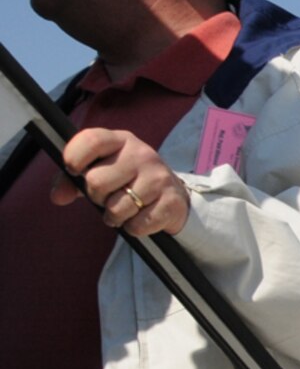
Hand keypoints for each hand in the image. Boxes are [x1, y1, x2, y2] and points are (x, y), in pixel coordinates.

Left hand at [53, 128, 189, 236]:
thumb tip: (57, 197)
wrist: (173, 197)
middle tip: (106, 198)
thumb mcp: (101, 171)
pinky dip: (133, 228)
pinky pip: (137, 224)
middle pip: (97, 181)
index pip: (91, 140)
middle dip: (96, 197)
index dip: (74, 157)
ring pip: (116, 207)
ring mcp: (159, 177)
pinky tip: (139, 219)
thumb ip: (72, 181)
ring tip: (122, 211)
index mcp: (121, 140)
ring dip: (114, 217)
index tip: (73, 170)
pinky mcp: (172, 201)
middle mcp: (142, 154)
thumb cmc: (128, 181)